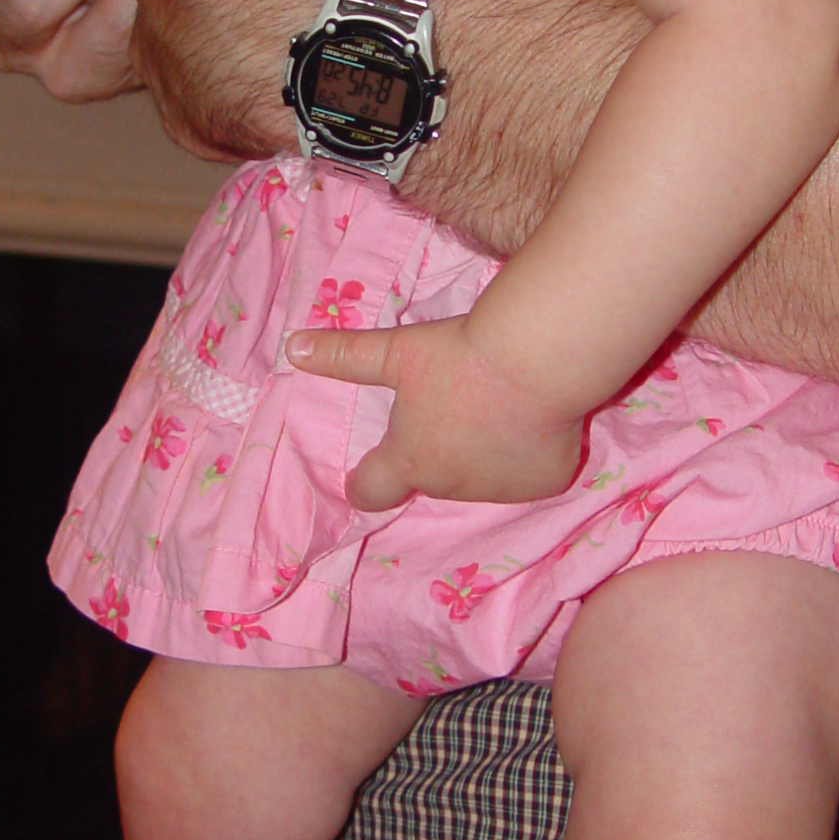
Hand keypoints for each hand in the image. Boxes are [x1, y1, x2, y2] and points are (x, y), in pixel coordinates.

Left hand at [287, 314, 584, 509]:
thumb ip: (344, 357)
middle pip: (433, 476)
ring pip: (483, 476)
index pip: (371, 491)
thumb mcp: (398, 352)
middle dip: (438, 451)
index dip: (365, 483)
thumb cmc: (461, 357)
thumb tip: (291, 348)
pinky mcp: (547, 481)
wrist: (539, 359)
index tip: (366, 475)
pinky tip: (536, 418)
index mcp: (410, 459)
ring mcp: (503, 489)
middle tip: (456, 404)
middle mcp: (452, 485)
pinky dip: (530, 452)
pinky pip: (531, 471)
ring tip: (499, 406)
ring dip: (484, 454)